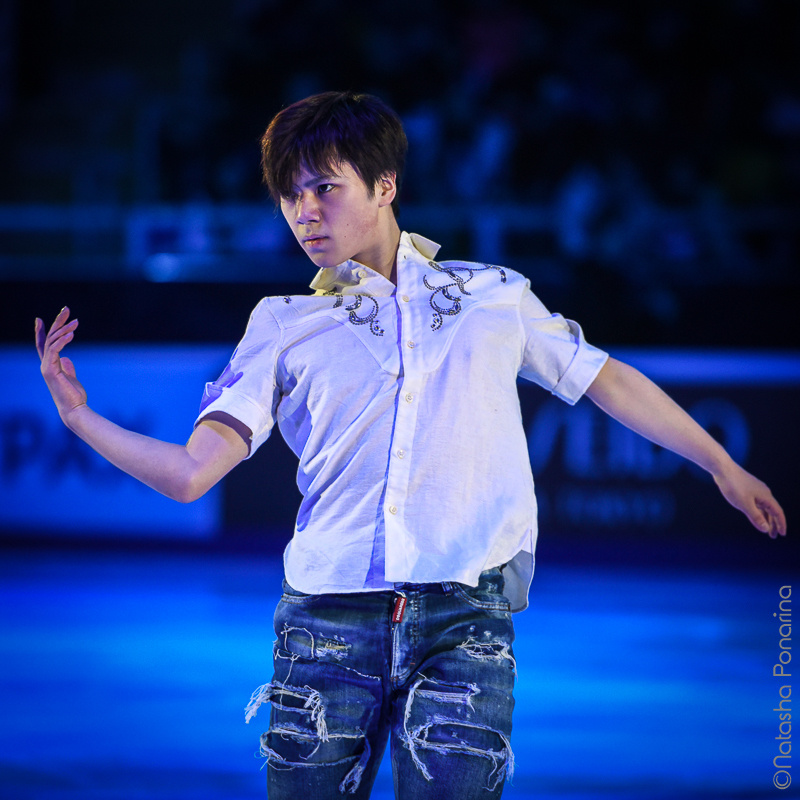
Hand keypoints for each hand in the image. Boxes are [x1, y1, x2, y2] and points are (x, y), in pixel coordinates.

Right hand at [35, 307, 87, 424]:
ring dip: (64, 329)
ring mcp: (46, 367)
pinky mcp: (50, 370)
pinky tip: (71, 333)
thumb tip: (67, 358)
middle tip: (66, 309)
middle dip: (56, 322)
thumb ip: (67, 367)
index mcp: (50, 364)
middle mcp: (45, 364)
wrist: (74, 409)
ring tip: (76, 322)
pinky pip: (55, 350)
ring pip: (52, 342)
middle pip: (48, 338)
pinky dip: (62, 340)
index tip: (39, 319)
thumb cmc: (74, 395)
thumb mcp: (71, 377)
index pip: (43, 344)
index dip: (41, 331)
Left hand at [714, 463, 786, 538]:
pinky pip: (756, 502)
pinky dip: (757, 511)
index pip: (778, 512)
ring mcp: (756, 490)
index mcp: (766, 496)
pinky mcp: (748, 488)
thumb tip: (765, 529)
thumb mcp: (744, 505)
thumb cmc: (734, 486)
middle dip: (773, 524)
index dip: (781, 524)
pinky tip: (754, 516)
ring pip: (764, 507)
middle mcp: (764, 493)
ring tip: (765, 528)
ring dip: (765, 518)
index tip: (782, 534)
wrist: (723, 469)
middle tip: (773, 536)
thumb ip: (756, 517)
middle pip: (772, 510)